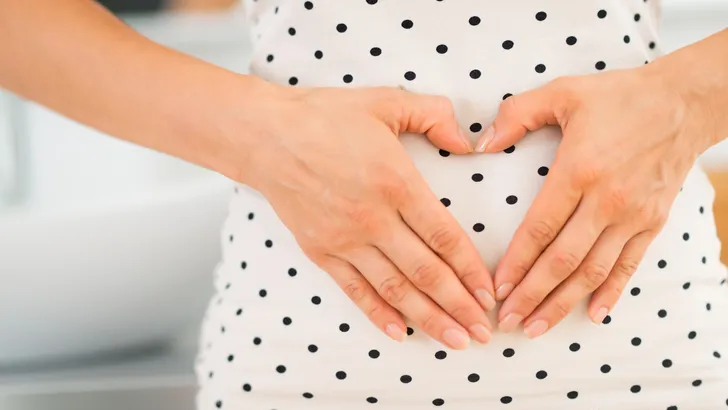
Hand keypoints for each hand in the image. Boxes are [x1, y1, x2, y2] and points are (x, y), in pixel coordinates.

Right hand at [242, 84, 496, 348]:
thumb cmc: (324, 116)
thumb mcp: (386, 101)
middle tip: (484, 331)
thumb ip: (434, 116)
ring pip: (395, 289)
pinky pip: (355, 290)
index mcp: (396, 182)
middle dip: (459, 306)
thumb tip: (468, 141)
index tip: (489, 293)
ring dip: (428, 318)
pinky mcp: (321, 251)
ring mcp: (345, 240)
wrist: (265, 136)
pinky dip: (378, 313)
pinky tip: (399, 332)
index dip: (471, 269)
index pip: (444, 236)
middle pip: (426, 272)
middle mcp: (373, 219)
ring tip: (455, 341)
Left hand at [475, 66, 710, 337]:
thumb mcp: (562, 92)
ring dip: (563, 303)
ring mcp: (633, 215)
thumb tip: (480, 143)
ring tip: (537, 327)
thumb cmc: (619, 96)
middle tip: (508, 321)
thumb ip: (517, 114)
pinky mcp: (653, 222)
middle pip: (563, 260)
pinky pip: (629, 265)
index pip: (540, 227)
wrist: (684, 101)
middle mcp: (607, 199)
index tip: (497, 288)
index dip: (517, 262)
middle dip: (533, 295)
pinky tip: (593, 314)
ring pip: (593, 271)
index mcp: (579, 170)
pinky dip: (611, 292)